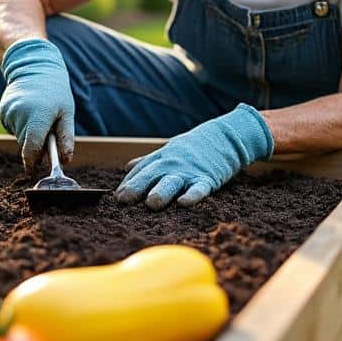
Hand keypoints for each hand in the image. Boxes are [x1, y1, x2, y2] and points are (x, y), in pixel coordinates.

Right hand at [0, 38, 74, 166]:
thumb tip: (66, 160)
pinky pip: (12, 128)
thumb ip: (65, 137)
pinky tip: (28, 112)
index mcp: (37, 115)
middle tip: (46, 132)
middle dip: (36, 144)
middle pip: (26, 144)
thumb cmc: (55, 91)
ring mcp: (8, 112)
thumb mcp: (66, 112)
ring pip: (19, 136)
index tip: (34, 170)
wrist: (34, 67)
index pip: (31, 148)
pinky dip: (20, 125)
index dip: (33, 162)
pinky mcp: (2, 111)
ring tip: (38, 115)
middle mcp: (19, 114)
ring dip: (29, 133)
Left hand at [115, 104, 272, 209]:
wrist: (224, 137)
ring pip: (172, 182)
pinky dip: (192, 195)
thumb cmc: (193, 148)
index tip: (117, 198)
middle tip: (123, 201)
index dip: (128, 184)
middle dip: (137, 187)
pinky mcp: (207, 178)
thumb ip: (148, 161)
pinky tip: (184, 203)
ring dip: (161, 192)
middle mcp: (172, 164)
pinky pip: (199, 188)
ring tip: (152, 204)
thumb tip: (127, 168)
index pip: (141, 171)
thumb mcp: (168, 151)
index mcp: (161, 159)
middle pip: (151, 175)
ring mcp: (189, 171)